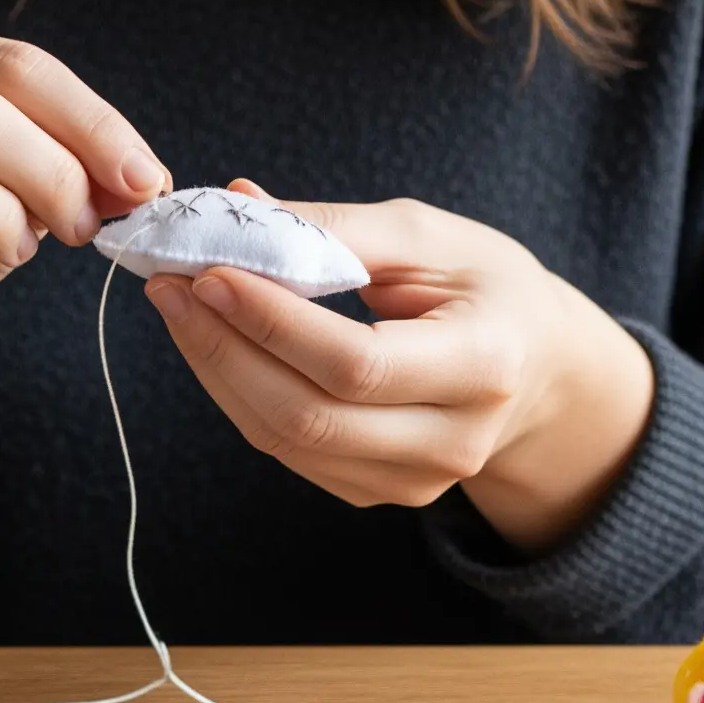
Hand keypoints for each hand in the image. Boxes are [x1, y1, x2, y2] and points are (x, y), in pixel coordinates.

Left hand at [142, 187, 654, 551]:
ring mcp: (413, 481)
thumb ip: (336, 229)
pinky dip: (238, 393)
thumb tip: (235, 209)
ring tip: (180, 304)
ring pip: (284, 439)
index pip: (355, 362)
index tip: (208, 270)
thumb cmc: (484, 288)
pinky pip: (285, 451)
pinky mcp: (375, 493)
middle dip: (222, 346)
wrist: (534, 368)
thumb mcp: (432, 237)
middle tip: (169, 284)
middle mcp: (453, 440)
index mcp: (485, 365)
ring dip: (216, 369)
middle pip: (307, 414)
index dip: (272, 322)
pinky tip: (214, 342)